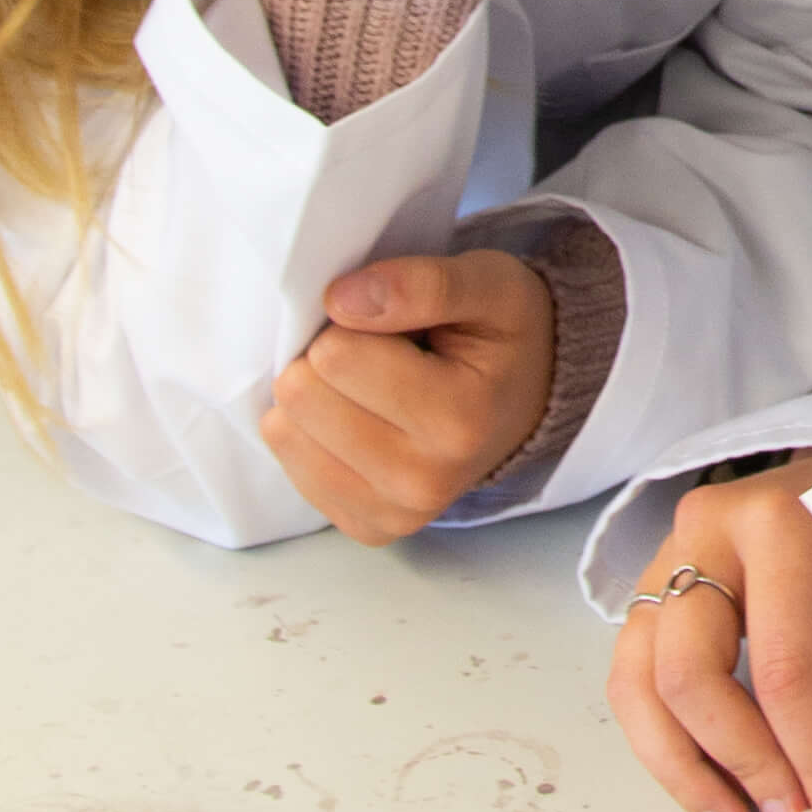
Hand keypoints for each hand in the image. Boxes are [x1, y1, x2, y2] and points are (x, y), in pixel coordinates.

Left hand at [258, 248, 554, 544]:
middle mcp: (424, 482)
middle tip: (381, 357)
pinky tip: (360, 422)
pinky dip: (313, 434)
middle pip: (302, 395)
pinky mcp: (368, 527)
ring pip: (284, 431)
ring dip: (317, 396)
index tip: (395, 327)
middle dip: (328, 359)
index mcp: (459, 420)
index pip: (335, 354)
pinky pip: (290, 466)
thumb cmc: (503, 336)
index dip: (354, 322)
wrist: (527, 401)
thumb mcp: (489, 283)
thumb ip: (424, 283)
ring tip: (371, 390)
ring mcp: (393, 513)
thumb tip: (339, 300)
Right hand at [607, 459, 811, 811]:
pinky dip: (664, 744)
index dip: (811, 752)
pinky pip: (631, 682)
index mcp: (781, 525)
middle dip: (740, 762)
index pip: (784, 666)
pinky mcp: (644, 591)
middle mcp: (704, 535)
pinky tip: (708, 785)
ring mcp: (661, 558)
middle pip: (691, 676)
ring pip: (639, 686)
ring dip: (684, 770)